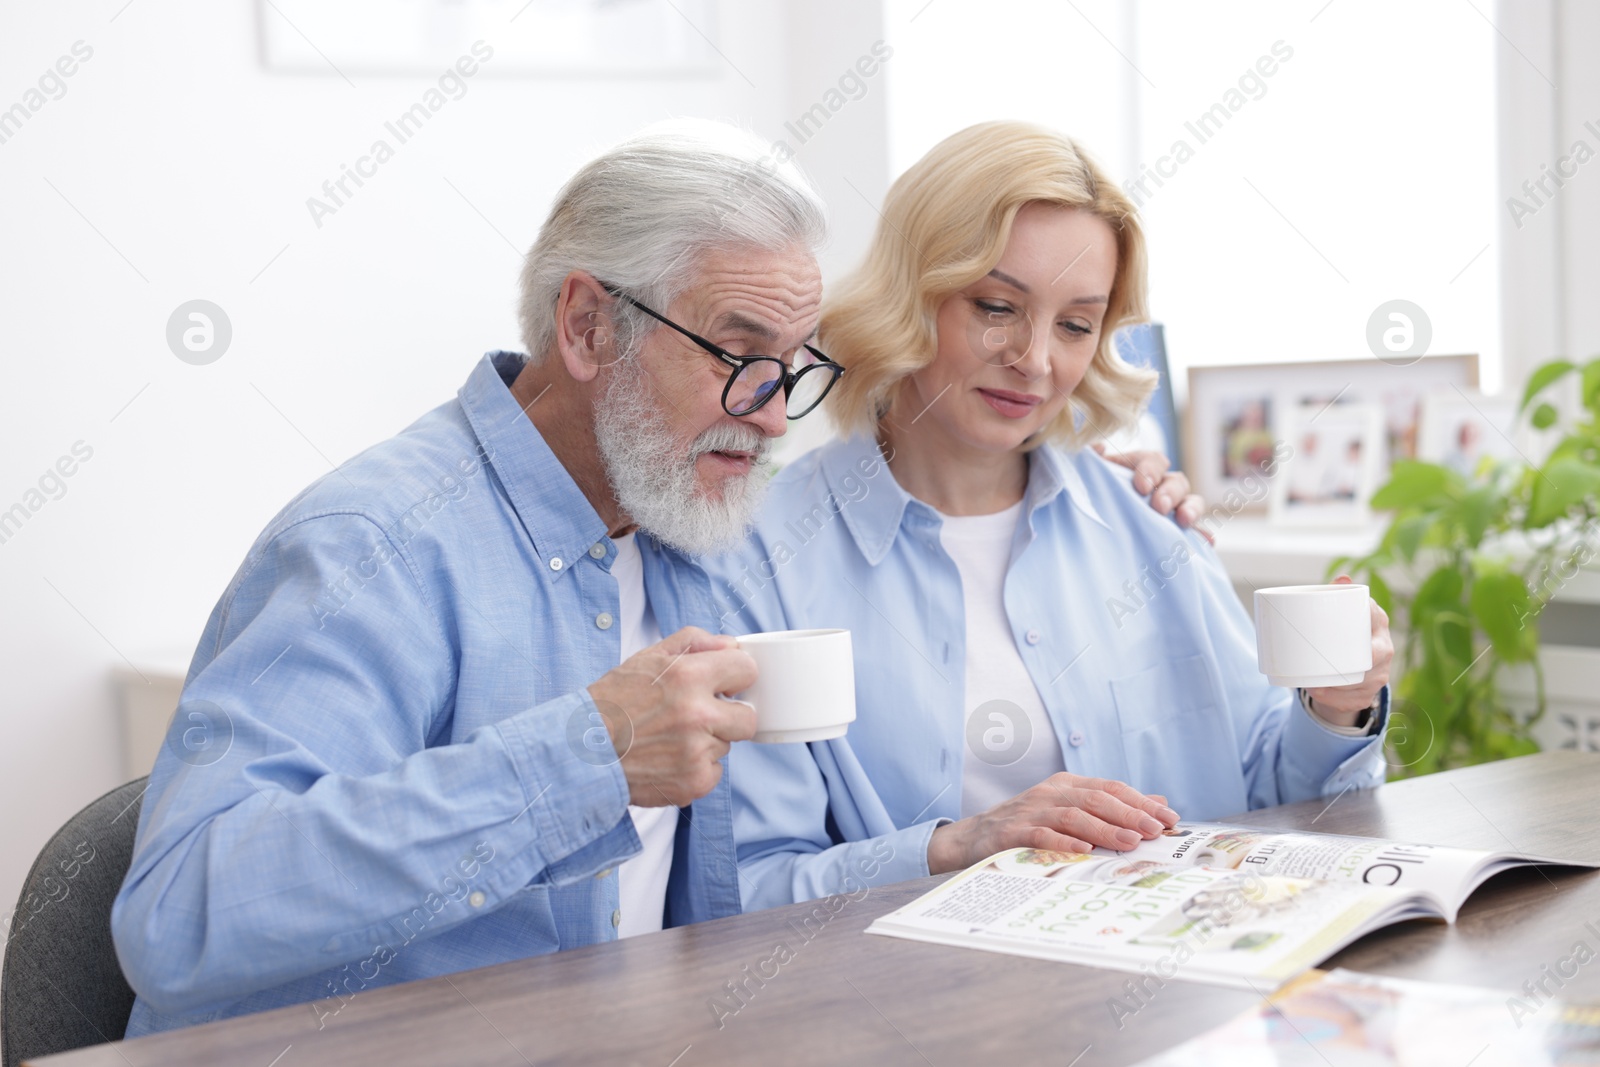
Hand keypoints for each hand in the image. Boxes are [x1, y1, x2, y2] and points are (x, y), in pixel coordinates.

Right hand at [586, 626, 757, 807]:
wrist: (582, 751)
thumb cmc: (613, 703)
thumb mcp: (647, 657)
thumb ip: (693, 642)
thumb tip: (730, 645)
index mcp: (688, 677)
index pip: (747, 670)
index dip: (735, 676)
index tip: (726, 683)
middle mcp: (697, 715)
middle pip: (748, 717)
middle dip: (730, 715)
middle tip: (701, 716)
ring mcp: (697, 753)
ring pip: (726, 744)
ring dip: (707, 741)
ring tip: (671, 738)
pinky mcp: (693, 783)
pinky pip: (715, 771)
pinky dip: (697, 767)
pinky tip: (669, 759)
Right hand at [925, 774, 1180, 873]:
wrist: (970, 840)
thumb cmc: (1025, 827)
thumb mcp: (1067, 811)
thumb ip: (1109, 807)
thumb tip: (1158, 803)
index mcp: (1065, 785)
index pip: (1109, 787)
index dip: (1140, 801)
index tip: (1169, 818)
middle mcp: (1049, 793)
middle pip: (1096, 798)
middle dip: (1130, 814)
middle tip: (1156, 831)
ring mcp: (1029, 811)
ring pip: (1073, 815)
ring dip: (1105, 829)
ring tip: (1130, 842)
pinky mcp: (1011, 832)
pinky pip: (1041, 835)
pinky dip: (1064, 843)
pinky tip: (1084, 852)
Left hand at [1091, 444, 1212, 543]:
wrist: (1093, 520)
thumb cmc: (1093, 491)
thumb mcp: (1089, 475)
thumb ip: (1091, 460)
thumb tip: (1099, 449)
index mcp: (1140, 468)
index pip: (1153, 460)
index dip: (1150, 470)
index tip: (1141, 486)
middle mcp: (1160, 485)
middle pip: (1176, 481)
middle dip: (1170, 492)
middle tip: (1159, 506)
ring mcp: (1171, 507)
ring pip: (1190, 502)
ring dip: (1191, 509)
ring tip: (1184, 520)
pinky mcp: (1175, 530)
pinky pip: (1195, 531)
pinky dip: (1202, 535)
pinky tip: (1206, 542)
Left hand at [1303, 576, 1392, 726]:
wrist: (1351, 662)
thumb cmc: (1344, 630)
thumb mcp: (1342, 612)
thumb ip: (1337, 594)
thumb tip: (1342, 578)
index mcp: (1378, 623)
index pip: (1375, 617)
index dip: (1364, 618)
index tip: (1344, 619)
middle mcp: (1385, 648)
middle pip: (1373, 657)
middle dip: (1349, 662)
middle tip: (1319, 661)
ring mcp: (1380, 674)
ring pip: (1363, 682)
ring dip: (1337, 685)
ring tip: (1312, 682)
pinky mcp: (1370, 694)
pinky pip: (1355, 700)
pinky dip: (1335, 699)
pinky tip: (1321, 694)